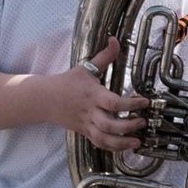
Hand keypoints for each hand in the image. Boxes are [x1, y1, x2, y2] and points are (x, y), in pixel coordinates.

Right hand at [53, 36, 148, 150]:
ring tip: (137, 141)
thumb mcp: (85, 68)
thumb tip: (115, 39)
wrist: (43, 100)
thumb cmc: (67, 83)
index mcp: (93, 95)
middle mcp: (90, 112)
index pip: (113, 103)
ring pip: (103, 139)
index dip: (130, 104)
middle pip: (109, 125)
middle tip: (143, 122)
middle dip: (128, 126)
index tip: (145, 102)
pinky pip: (98, 143)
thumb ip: (104, 56)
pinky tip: (125, 147)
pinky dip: (112, 147)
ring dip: (121, 143)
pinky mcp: (84, 132)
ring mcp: (86, 124)